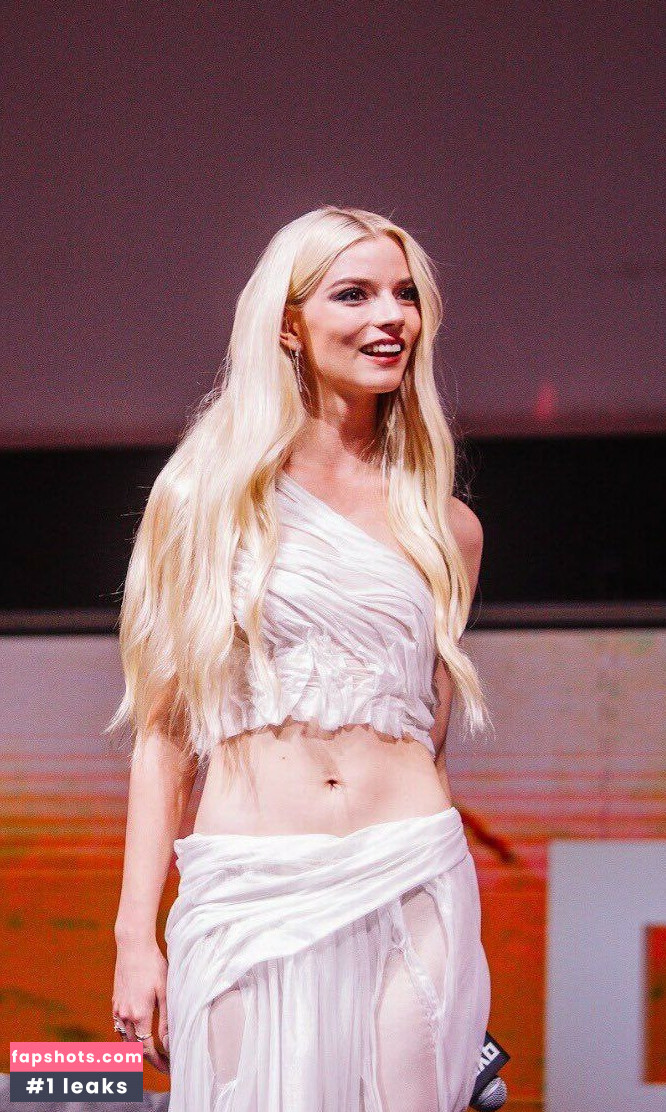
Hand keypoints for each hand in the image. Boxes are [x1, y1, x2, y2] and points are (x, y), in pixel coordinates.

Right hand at [112, 937, 169, 1073]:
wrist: (133, 946)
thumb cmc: (153, 966)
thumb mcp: (165, 992)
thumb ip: (166, 1020)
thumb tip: (168, 1044)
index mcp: (139, 1015)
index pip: (147, 1049)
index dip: (158, 1062)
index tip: (169, 1068)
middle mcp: (124, 1016)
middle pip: (134, 1048)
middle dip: (149, 1058)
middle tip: (164, 1061)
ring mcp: (117, 1009)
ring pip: (125, 1039)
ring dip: (137, 1048)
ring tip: (153, 1050)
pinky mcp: (115, 1002)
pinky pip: (119, 1027)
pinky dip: (128, 1036)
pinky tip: (138, 1033)